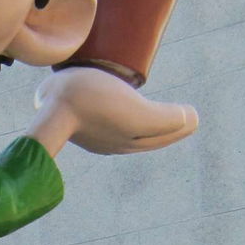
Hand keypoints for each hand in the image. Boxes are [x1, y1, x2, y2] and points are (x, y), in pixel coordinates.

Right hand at [29, 66, 197, 155]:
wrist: (50, 107)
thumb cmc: (96, 104)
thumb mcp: (138, 113)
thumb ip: (166, 119)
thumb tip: (192, 119)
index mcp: (130, 141)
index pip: (161, 135)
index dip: (179, 125)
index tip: (193, 116)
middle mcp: (113, 141)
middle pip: (147, 134)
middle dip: (166, 126)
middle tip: (183, 115)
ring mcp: (93, 133)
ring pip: (127, 127)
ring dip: (142, 121)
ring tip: (149, 111)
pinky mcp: (75, 119)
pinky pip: (107, 118)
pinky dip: (121, 114)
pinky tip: (116, 105)